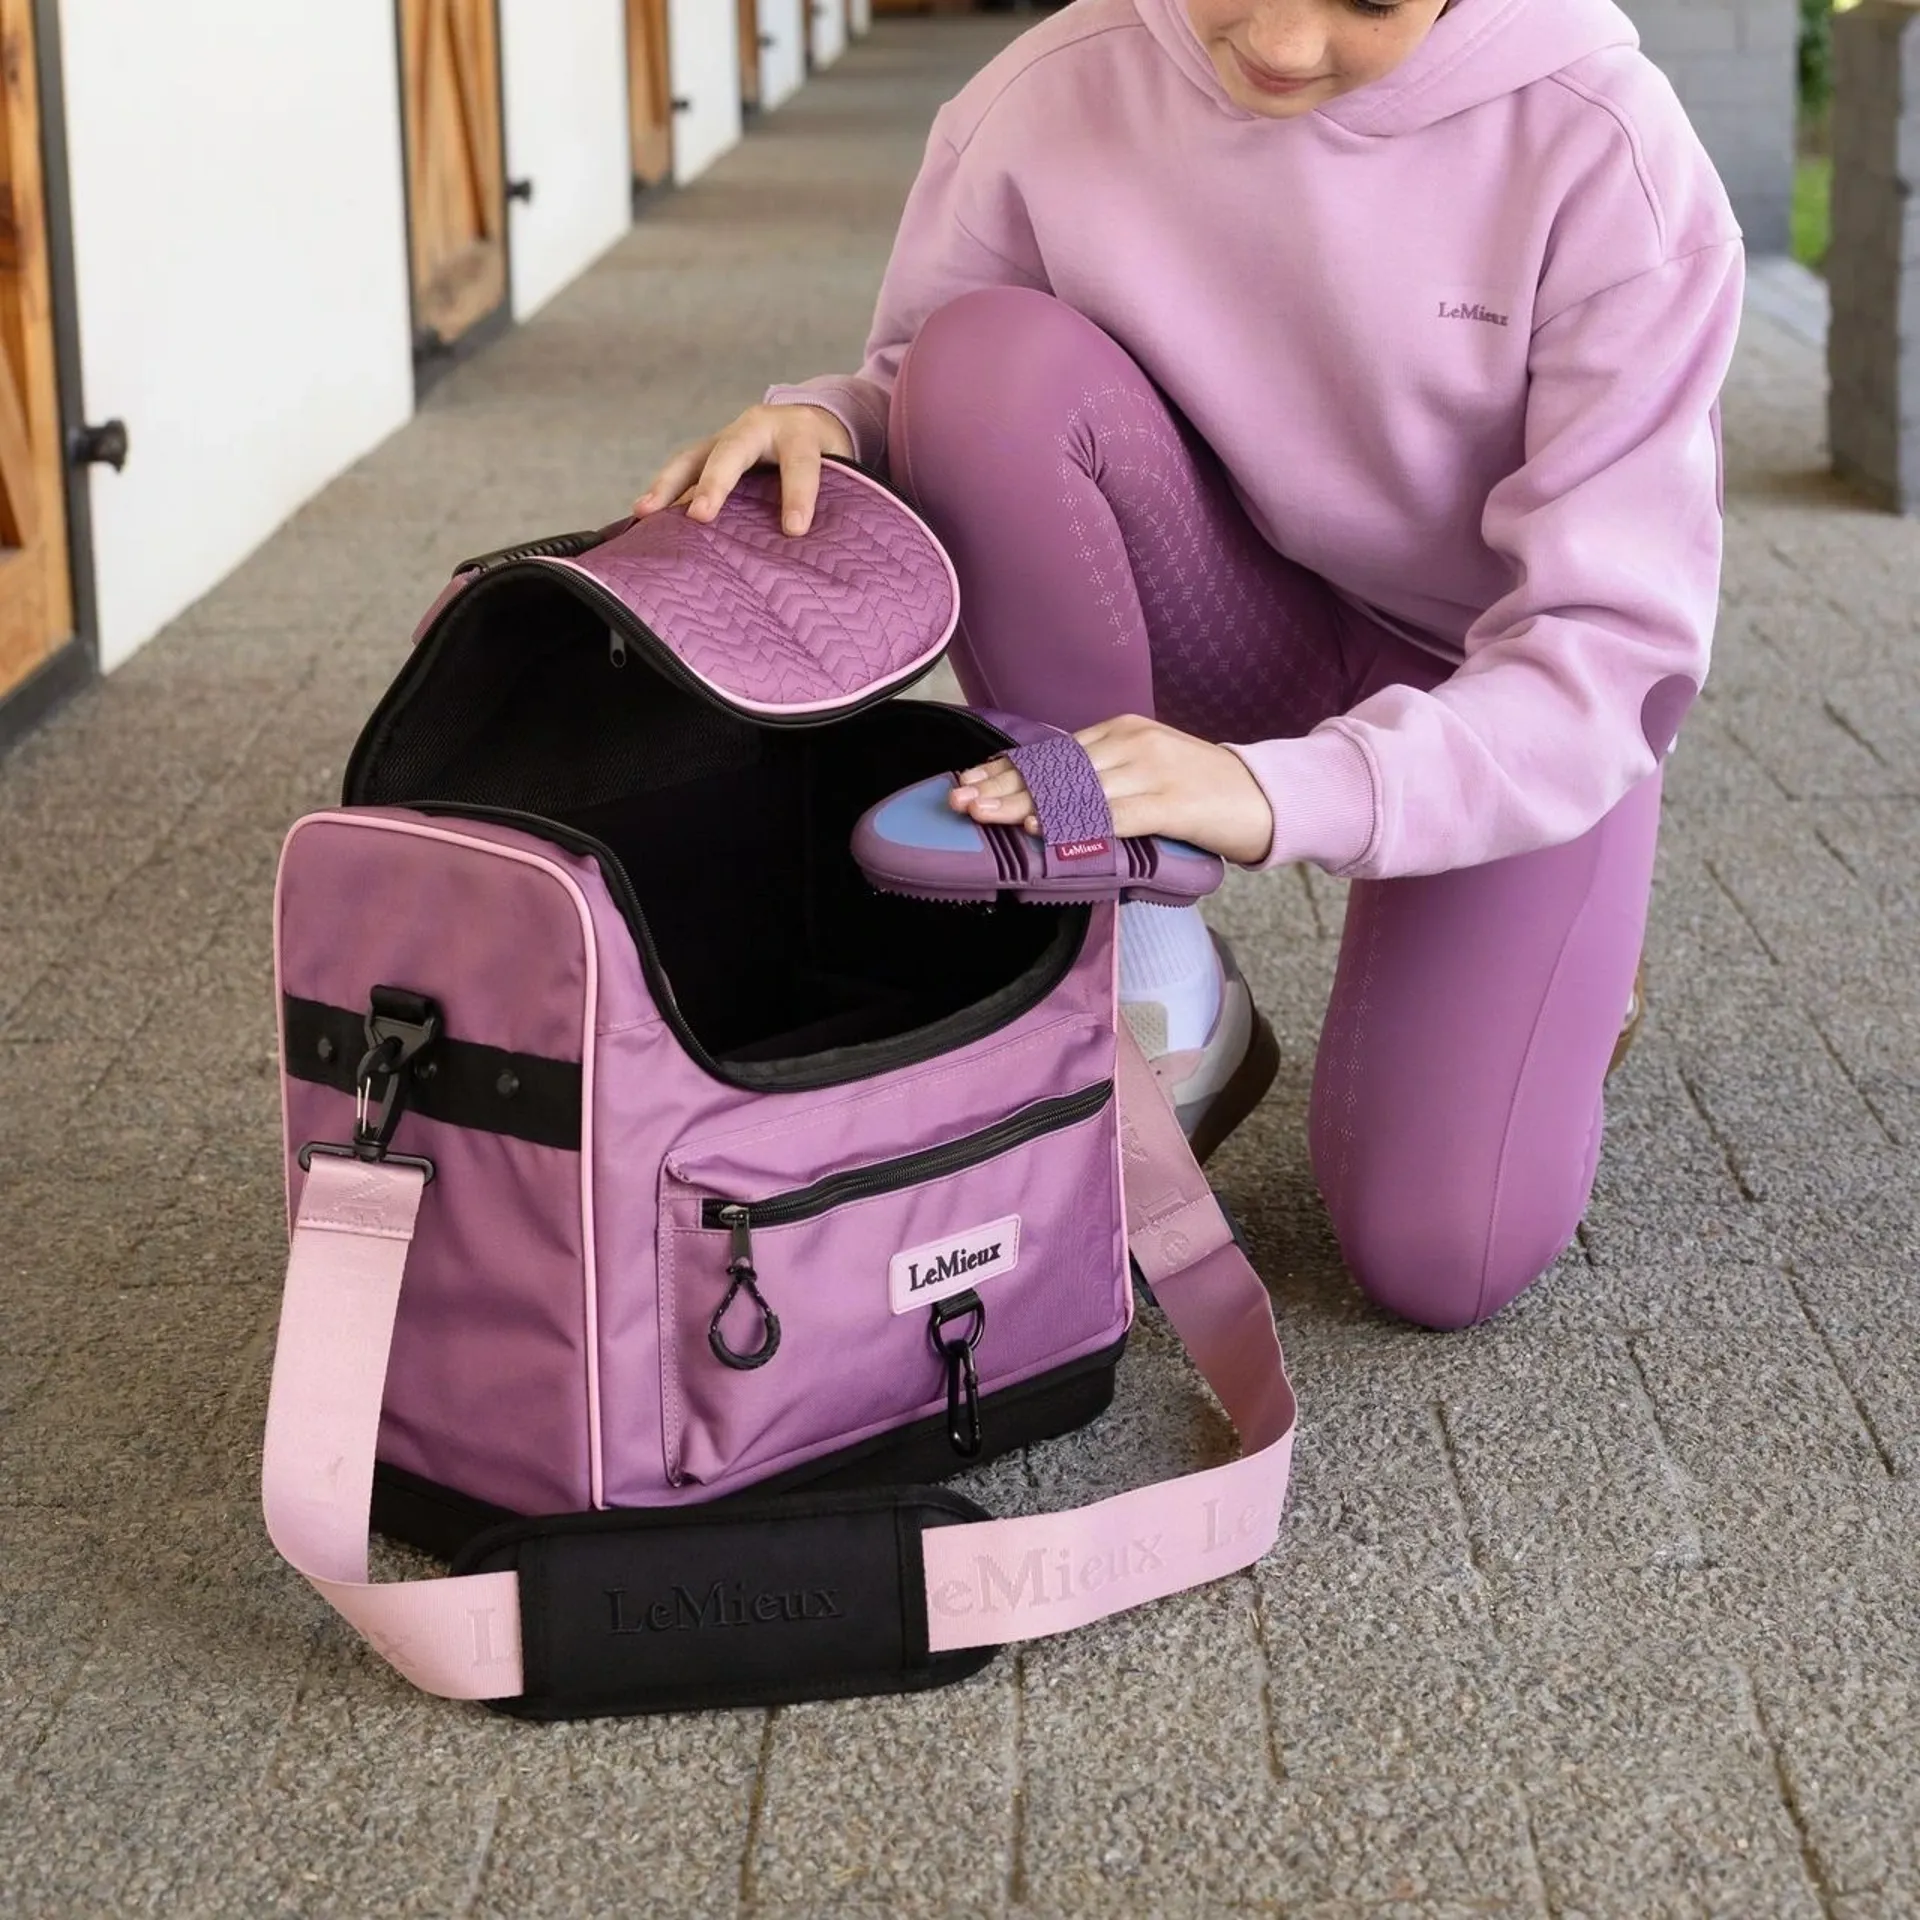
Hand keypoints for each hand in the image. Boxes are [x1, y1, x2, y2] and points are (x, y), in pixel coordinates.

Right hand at [632, 403, 854, 535]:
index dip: (798, 495)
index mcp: (799, 433)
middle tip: (700, 515)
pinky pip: (683, 471)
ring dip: (669, 484)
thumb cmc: (826, 456)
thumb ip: (832, 498)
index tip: (795, 530)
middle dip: (715, 482)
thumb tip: (819, 547)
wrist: (809, 421)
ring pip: (694, 457)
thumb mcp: (840, 470)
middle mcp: (757, 428)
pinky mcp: (708, 453)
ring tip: (646, 510)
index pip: (800, 463)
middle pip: (732, 451)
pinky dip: (665, 493)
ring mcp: (727, 438)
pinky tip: (644, 515)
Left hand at [951, 715, 1275, 865]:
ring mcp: (1151, 771)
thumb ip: (1104, 777)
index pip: (1053, 752)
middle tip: (959, 800)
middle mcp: (1131, 744)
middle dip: (1002, 786)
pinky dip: (1073, 824)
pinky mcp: (1171, 804)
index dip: (1007, 768)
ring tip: (985, 816)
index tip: (968, 780)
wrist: (1267, 797)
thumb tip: (1048, 801)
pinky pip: (1112, 815)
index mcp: (1122, 732)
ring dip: (1024, 806)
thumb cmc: (1203, 792)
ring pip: (1074, 790)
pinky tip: (1043, 830)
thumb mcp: (1147, 770)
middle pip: (1055, 769)